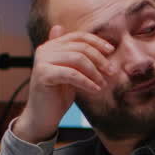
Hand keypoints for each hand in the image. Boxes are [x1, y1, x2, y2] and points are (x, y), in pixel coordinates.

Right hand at [12, 25, 114, 142]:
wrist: (42, 117)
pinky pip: (72, 74)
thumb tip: (86, 40)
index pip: (78, 37)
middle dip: (99, 59)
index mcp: (52, 46)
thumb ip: (75, 56)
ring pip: (77, 59)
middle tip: (112, 71)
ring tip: (103, 83)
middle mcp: (45, 50)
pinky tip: (95, 90)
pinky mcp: (43, 74)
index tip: (111, 51)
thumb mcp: (71, 72)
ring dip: (95, 72)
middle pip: (80, 47)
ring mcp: (42, 61)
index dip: (97, 42)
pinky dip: (87, 82)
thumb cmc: (58, 95)